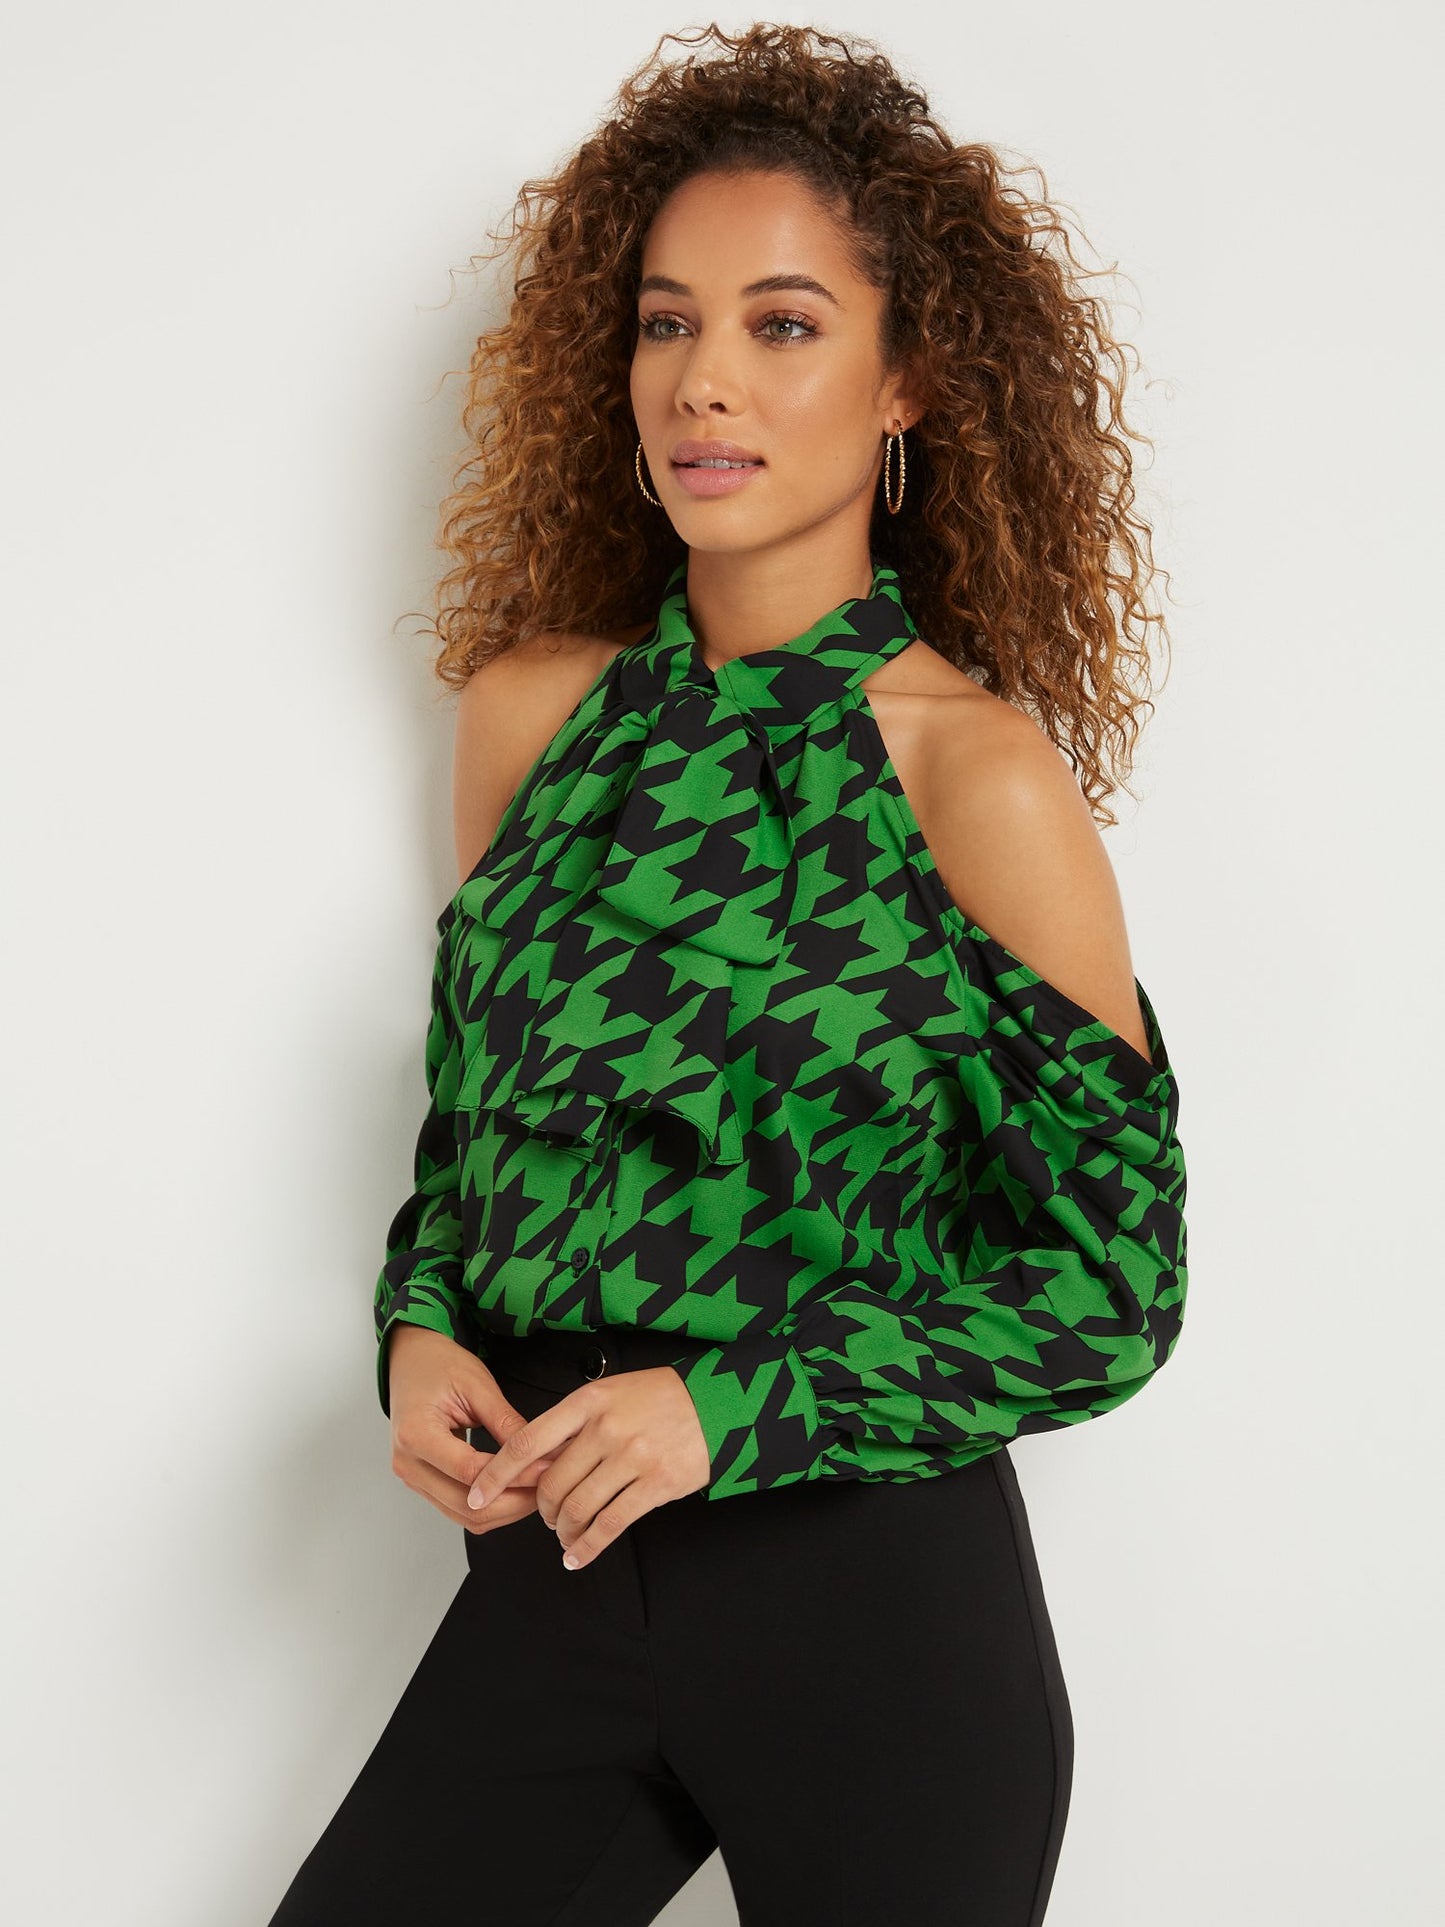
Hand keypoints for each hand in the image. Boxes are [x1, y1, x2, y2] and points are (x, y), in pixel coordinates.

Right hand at [386, 1325, 555, 1534]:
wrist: (411, 1362)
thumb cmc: (438, 1365)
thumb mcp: (477, 1385)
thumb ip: (506, 1422)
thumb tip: (539, 1453)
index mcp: (415, 1434)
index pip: (470, 1471)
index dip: (514, 1476)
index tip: (546, 1469)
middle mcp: (408, 1464)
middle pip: (468, 1506)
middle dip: (514, 1502)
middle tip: (549, 1484)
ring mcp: (413, 1478)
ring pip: (465, 1517)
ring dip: (505, 1510)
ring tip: (538, 1489)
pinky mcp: (424, 1483)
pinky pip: (459, 1509)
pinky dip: (491, 1506)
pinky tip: (516, 1491)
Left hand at [465, 1365, 711, 1567]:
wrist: (715, 1403)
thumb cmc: (657, 1398)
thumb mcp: (610, 1393)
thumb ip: (573, 1423)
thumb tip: (532, 1460)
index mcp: (588, 1402)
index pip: (528, 1441)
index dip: (497, 1474)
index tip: (477, 1494)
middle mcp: (606, 1429)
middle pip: (551, 1484)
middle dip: (541, 1509)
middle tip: (546, 1515)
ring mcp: (632, 1457)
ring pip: (577, 1508)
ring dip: (563, 1529)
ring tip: (564, 1533)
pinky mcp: (656, 1484)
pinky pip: (610, 1525)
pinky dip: (587, 1546)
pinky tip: (577, 1555)